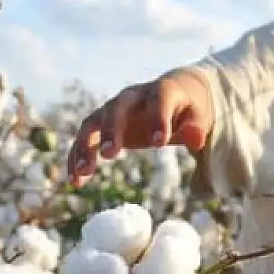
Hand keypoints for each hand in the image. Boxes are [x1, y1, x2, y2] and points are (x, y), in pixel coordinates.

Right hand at [66, 70, 211, 188]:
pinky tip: (75, 181)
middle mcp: (131, 98)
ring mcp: (113, 110)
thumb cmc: (187, 108)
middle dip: (112, 130)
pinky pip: (85, 140)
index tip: (158, 144)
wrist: (171, 94)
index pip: (159, 100)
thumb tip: (197, 140)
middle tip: (111, 155)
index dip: (157, 119)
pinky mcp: (102, 126)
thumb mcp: (198, 116)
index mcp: (160, 92)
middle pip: (116, 108)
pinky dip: (77, 158)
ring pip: (93, 123)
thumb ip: (197, 127)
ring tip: (83, 174)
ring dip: (85, 147)